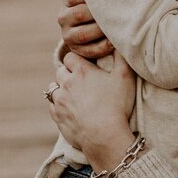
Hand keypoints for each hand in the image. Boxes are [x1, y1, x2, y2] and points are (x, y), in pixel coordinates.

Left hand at [48, 50, 136, 169]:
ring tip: (73, 95)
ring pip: (52, 89)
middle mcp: (66, 83)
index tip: (85, 65)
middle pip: (60, 71)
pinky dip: (58, 105)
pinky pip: (52, 106)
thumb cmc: (116, 105)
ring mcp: (59, 101)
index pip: (70, 56)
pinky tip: (68, 109)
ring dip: (60, 89)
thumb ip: (121, 57)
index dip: (77, 59)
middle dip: (68, 73)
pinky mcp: (57, 117)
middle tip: (81, 80)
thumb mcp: (125, 77)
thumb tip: (116, 42)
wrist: (104, 136)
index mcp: (82, 71)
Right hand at [59, 0, 114, 58]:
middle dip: (100, 14)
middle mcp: (64, 17)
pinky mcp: (76, 50)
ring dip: (101, 31)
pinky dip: (102, 48)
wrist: (93, 25)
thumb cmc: (99, 2)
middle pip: (80, 14)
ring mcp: (68, 35)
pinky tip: (114, 43)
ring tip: (118, 27)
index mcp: (68, 0)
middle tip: (119, 11)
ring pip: (83, 34)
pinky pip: (89, 51)